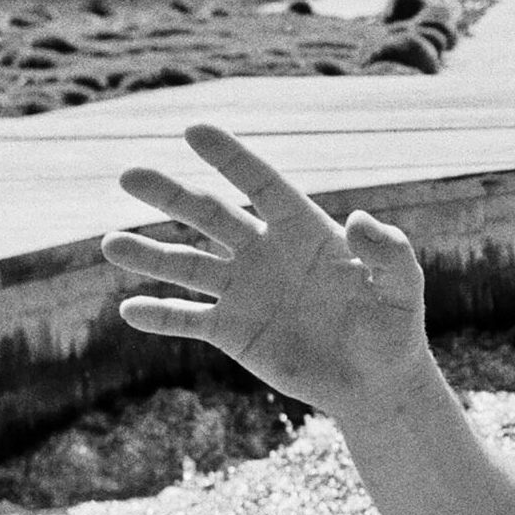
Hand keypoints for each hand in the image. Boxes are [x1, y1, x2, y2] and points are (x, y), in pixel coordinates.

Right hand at [100, 124, 429, 420]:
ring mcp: (244, 290)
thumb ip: (389, 252)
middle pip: (210, 216)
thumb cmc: (395, 329)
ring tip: (111, 244)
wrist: (375, 383)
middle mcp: (265, 252)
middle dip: (171, 196)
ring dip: (149, 255)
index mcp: (305, 231)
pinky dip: (158, 314)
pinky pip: (186, 318)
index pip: (262, 185)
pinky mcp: (231, 330)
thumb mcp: (403, 288)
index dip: (232, 158)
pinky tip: (129, 309)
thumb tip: (359, 220)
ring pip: (186, 265)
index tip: (196, 131)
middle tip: (129, 176)